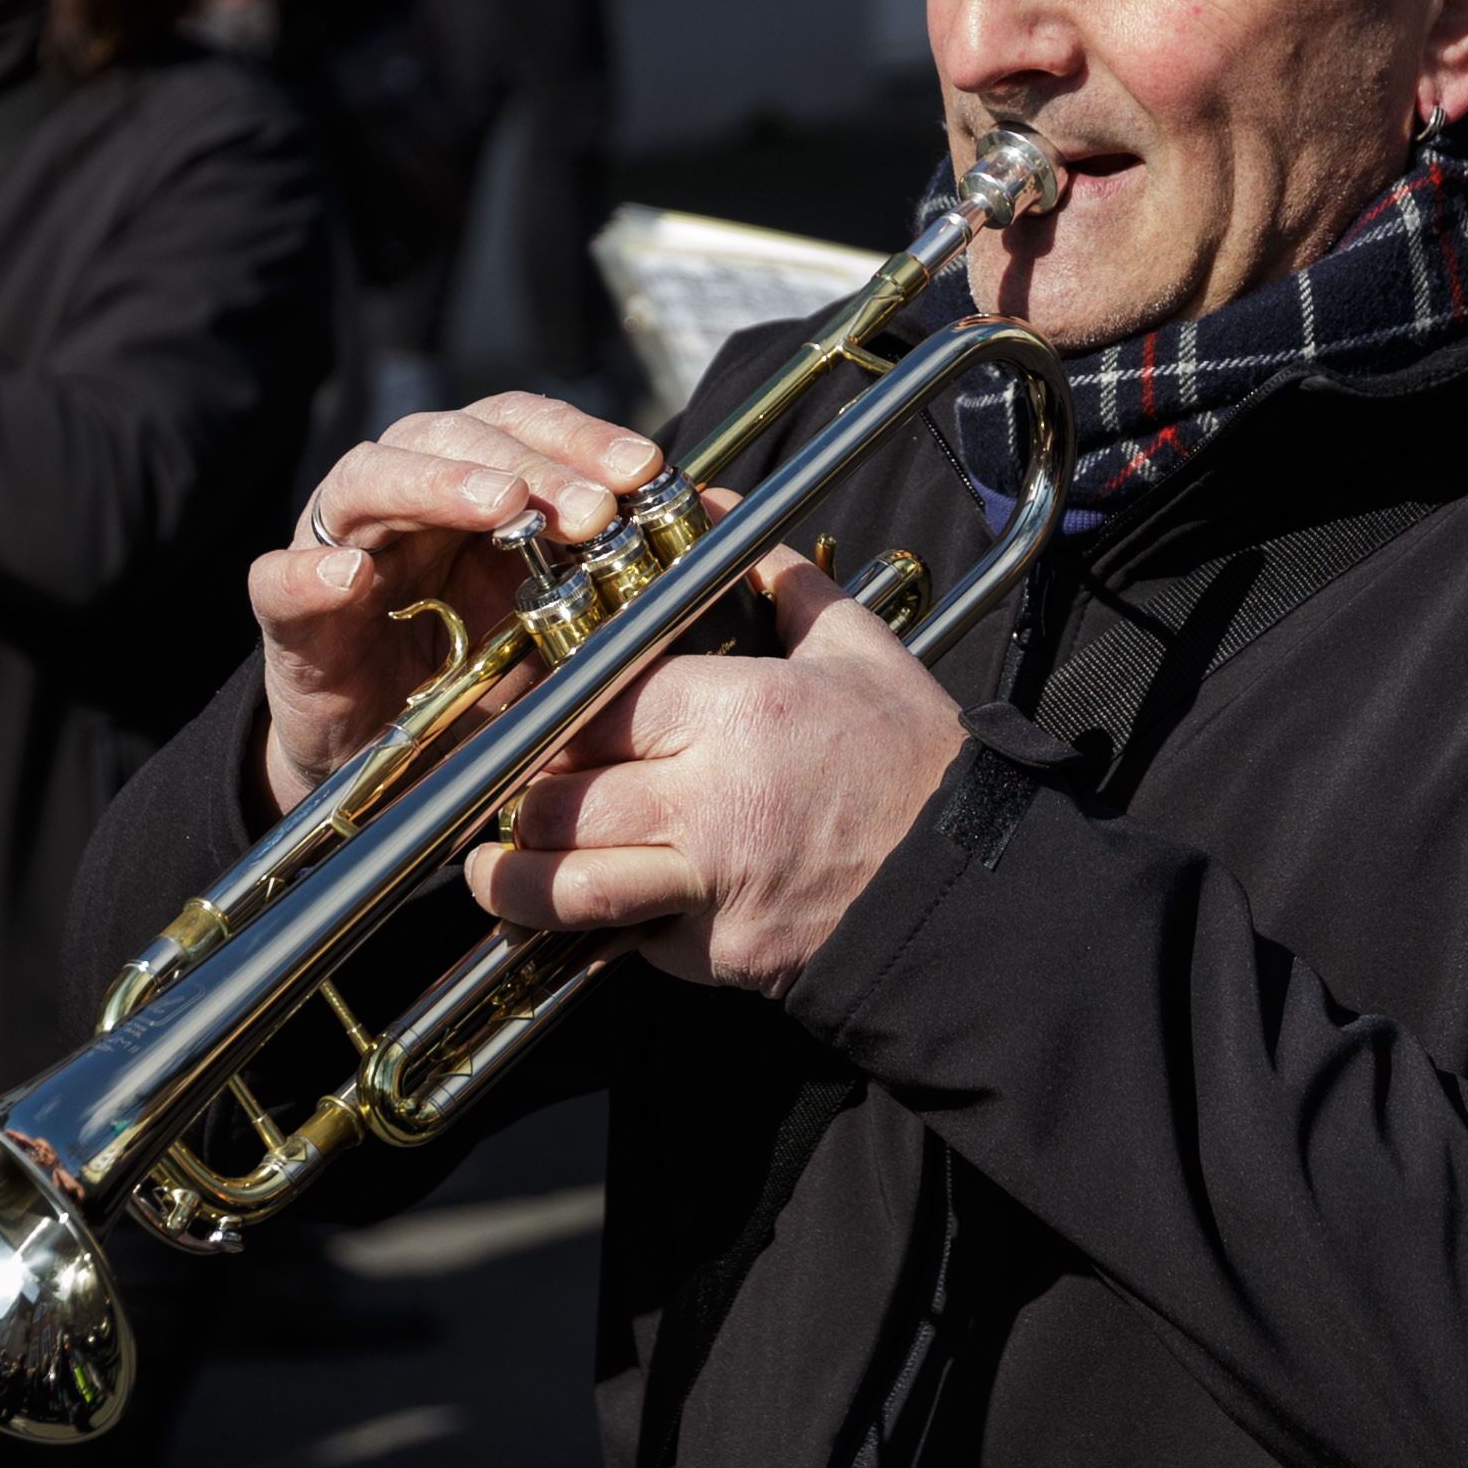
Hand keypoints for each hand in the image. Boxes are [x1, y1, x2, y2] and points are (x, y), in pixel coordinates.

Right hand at [247, 396, 667, 812]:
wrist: (388, 771)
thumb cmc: (479, 682)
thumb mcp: (562, 629)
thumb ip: (615, 576)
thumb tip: (717, 522)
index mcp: (472, 489)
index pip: (523, 428)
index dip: (583, 438)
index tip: (646, 470)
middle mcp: (404, 499)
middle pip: (452, 434)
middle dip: (528, 464)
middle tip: (589, 508)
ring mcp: (340, 549)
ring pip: (369, 480)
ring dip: (440, 484)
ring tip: (499, 506)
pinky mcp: (290, 618)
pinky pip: (282, 582)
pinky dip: (311, 574)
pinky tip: (351, 580)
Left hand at [465, 547, 966, 998]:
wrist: (973, 887)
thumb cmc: (919, 763)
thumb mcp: (860, 650)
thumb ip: (781, 579)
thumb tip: (726, 510)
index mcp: (738, 711)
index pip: (594, 702)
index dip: (545, 707)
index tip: (524, 707)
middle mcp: (712, 800)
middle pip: (560, 796)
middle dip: (518, 794)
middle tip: (500, 786)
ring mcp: (712, 887)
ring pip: (569, 887)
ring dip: (517, 882)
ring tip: (493, 869)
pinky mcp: (719, 956)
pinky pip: (632, 941)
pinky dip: (603, 928)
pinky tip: (586, 912)